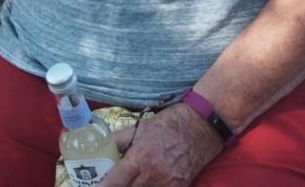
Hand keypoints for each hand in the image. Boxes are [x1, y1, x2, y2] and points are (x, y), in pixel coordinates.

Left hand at [101, 103, 222, 185]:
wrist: (202, 125)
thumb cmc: (169, 123)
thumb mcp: (141, 127)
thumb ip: (120, 141)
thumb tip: (102, 149)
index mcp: (140, 156)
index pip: (116, 182)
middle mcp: (153, 174)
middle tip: (111, 184)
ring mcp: (168, 185)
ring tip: (131, 182)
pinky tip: (145, 184)